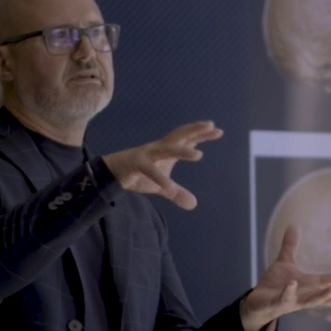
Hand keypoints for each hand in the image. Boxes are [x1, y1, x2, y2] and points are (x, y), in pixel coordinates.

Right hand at [101, 121, 222, 209]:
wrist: (113, 173)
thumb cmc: (139, 175)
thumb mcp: (162, 186)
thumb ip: (177, 193)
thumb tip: (194, 204)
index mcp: (167, 150)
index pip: (187, 138)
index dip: (202, 134)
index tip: (218, 130)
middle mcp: (159, 148)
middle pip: (179, 135)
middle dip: (195, 130)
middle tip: (211, 125)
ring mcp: (147, 154)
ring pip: (166, 149)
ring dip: (182, 151)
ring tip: (198, 155)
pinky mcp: (136, 164)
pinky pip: (149, 170)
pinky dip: (159, 178)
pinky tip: (169, 187)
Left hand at [241, 226, 330, 330]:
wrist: (256, 302)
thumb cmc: (274, 285)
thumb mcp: (284, 263)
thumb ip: (290, 246)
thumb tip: (293, 226)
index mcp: (308, 285)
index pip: (330, 281)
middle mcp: (304, 295)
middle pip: (327, 294)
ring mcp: (292, 301)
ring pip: (310, 301)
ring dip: (322, 296)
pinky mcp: (277, 303)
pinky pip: (284, 299)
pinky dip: (289, 292)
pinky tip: (293, 284)